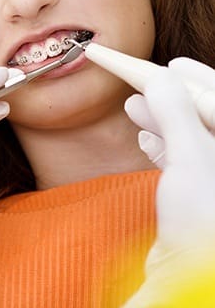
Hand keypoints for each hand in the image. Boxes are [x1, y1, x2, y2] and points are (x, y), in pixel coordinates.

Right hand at [123, 58, 214, 305]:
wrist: (192, 280)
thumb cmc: (204, 219)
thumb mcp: (191, 155)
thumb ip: (175, 111)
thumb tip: (158, 78)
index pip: (211, 94)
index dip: (182, 74)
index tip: (156, 59)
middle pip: (198, 112)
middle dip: (167, 94)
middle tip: (140, 77)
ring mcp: (209, 176)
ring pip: (185, 134)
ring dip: (158, 118)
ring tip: (133, 105)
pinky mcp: (194, 195)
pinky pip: (178, 158)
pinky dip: (159, 144)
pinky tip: (143, 136)